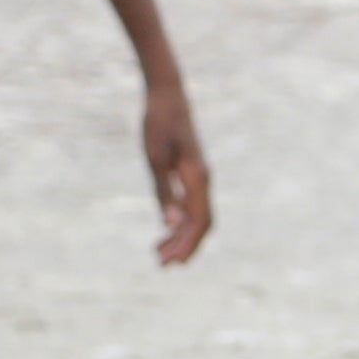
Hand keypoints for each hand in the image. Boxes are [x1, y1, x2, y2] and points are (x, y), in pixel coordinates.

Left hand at [140, 72, 213, 262]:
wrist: (166, 94)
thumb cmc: (158, 123)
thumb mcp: (155, 158)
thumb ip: (164, 191)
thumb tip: (170, 224)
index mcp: (198, 177)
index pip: (200, 221)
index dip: (189, 244)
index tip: (175, 263)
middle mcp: (203, 179)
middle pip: (201, 223)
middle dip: (183, 246)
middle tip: (162, 265)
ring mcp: (199, 176)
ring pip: (196, 215)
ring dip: (180, 236)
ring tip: (158, 253)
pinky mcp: (191, 172)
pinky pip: (190, 203)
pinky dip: (179, 220)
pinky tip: (164, 228)